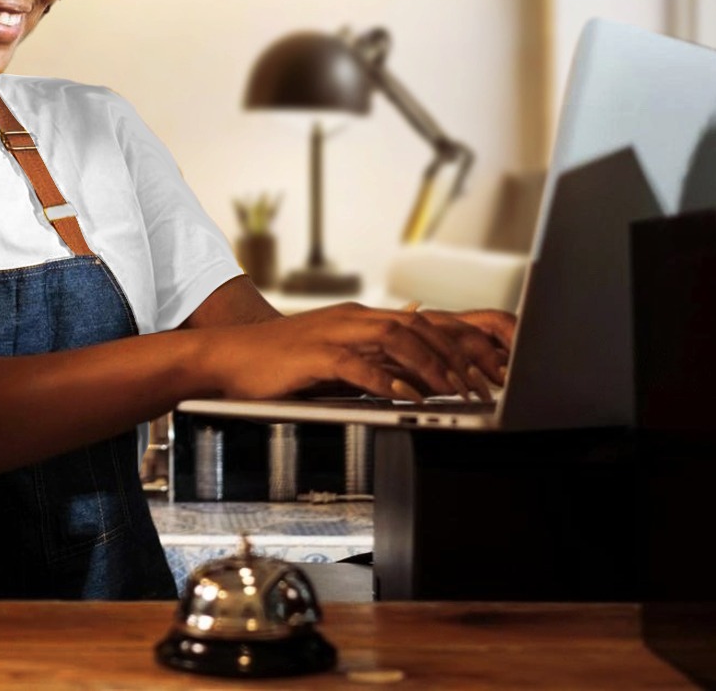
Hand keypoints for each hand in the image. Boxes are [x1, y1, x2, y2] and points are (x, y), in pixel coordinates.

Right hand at [200, 302, 514, 402]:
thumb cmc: (280, 364)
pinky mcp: (314, 355)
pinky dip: (387, 381)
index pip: (424, 322)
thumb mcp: (336, 359)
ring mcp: (333, 333)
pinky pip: (359, 364)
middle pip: (420, 327)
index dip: (461, 344)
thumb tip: (413, 379)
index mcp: (361, 317)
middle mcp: (353, 318)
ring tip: (453, 393)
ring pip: (396, 339)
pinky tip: (405, 398)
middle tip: (482, 387)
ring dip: (430, 367)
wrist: (228, 358)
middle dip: (457, 357)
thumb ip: (372, 362)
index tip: (487, 372)